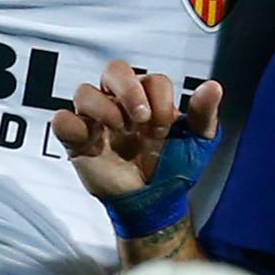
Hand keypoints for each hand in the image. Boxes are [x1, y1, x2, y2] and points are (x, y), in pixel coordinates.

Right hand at [51, 63, 222, 200]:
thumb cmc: (173, 169)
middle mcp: (121, 103)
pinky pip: (62, 121)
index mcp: (149, 99)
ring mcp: (96, 120)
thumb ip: (204, 114)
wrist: (153, 204)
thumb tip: (213, 86)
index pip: (151, 79)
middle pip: (113, 70)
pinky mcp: (77, 141)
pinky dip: (70, 125)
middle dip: (129, 89)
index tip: (165, 127)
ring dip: (102, 107)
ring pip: (84, 91)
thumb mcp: (197, 143)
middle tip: (142, 117)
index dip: (159, 97)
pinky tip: (90, 140)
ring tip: (119, 130)